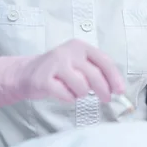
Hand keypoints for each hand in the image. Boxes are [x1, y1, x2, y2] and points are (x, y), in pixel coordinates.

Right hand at [0, 39, 125, 106]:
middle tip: (106, 99)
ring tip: (74, 90)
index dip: (114, 77)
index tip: (120, 91)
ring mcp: (55, 64)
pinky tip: (64, 94)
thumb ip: (95, 70)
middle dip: (104, 91)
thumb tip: (115, 88)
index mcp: (80, 46)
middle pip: (95, 75)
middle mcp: (68, 52)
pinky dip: (68, 98)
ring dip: (81, 93)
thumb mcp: (78, 63)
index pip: (104, 61)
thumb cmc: (59, 70)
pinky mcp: (44, 79)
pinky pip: (66, 95)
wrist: (25, 73)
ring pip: (82, 87)